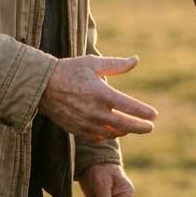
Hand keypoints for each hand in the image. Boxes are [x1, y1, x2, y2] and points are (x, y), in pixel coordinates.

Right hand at [38, 54, 156, 139]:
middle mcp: (95, 111)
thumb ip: (116, 65)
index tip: (154, 115)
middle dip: (140, 127)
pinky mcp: (77, 129)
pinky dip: (108, 135)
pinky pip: (97, 137)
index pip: (129, 106)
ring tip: (132, 127)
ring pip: (112, 133)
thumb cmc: (69, 70)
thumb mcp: (93, 63)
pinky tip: (113, 131)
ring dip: (124, 131)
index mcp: (101, 93)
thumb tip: (136, 60)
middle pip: (124, 125)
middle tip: (150, 127)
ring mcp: (86, 123)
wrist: (41, 87)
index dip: (143, 112)